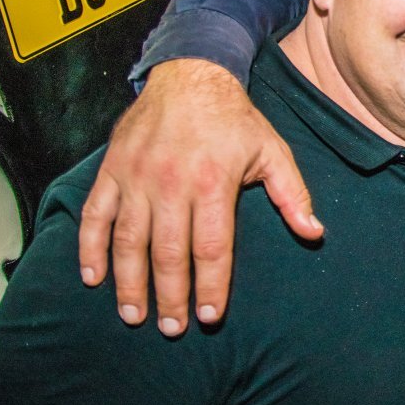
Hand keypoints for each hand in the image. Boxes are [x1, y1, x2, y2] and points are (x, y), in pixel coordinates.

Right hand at [78, 59, 323, 335]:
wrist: (190, 74)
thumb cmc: (235, 119)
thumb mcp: (273, 152)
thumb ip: (293, 196)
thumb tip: (314, 233)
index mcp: (213, 184)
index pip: (212, 248)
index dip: (212, 286)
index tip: (210, 317)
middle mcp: (171, 184)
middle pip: (168, 254)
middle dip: (171, 297)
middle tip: (173, 329)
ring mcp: (136, 178)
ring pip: (128, 242)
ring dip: (129, 283)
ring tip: (134, 315)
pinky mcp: (112, 170)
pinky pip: (95, 215)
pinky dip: (89, 248)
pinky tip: (92, 278)